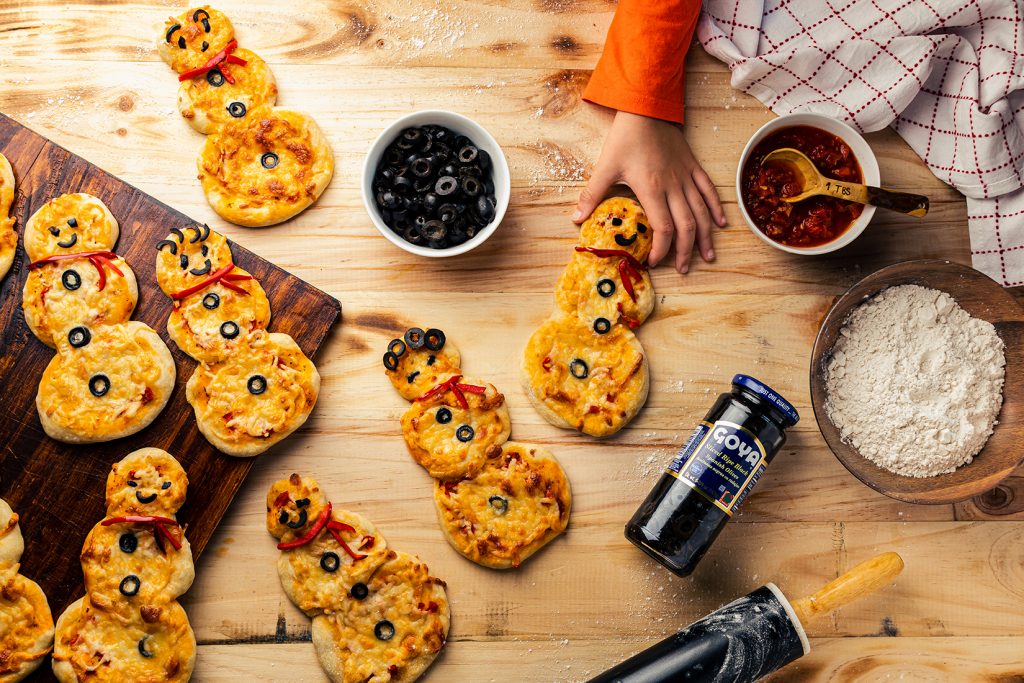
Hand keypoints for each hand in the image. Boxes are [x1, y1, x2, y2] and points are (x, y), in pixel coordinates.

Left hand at [573, 112, 725, 272]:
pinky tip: (719, 223)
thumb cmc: (626, 136)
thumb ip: (592, 195)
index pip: (664, 228)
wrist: (647, 107)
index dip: (661, 249)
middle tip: (682, 269)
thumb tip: (575, 219)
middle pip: (686, 226)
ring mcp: (685, 176)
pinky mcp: (693, 166)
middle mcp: (673, 186)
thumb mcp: (605, 166)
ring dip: (704, 237)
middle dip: (685, 251)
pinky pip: (709, 190)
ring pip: (701, 212)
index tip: (653, 261)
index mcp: (652, 189)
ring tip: (706, 256)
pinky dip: (715, 208)